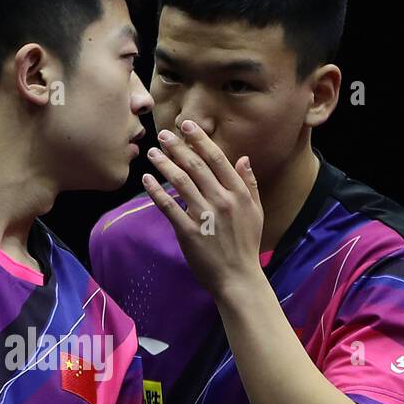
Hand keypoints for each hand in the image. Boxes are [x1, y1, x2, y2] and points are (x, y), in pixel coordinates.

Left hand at [143, 122, 263, 299]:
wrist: (238, 277)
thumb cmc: (247, 244)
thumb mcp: (256, 211)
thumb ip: (249, 183)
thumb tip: (243, 158)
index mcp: (238, 193)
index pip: (217, 158)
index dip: (199, 140)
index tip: (186, 125)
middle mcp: (222, 201)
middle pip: (195, 166)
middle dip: (177, 147)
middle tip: (162, 134)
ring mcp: (205, 216)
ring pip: (181, 182)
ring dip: (164, 164)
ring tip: (152, 153)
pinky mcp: (189, 232)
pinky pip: (169, 207)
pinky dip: (156, 191)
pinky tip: (147, 179)